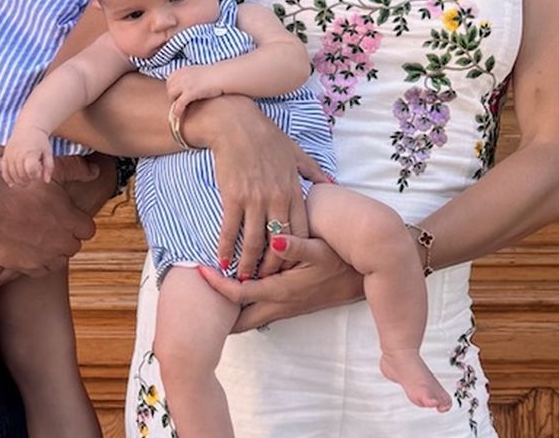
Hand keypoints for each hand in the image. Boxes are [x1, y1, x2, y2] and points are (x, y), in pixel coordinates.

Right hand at [0, 173, 95, 276]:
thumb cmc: (17, 186)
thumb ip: (76, 169)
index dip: (78, 222)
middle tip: (51, 224)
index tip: (67, 215)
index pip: (88, 229)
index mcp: (70, 220)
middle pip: (74, 245)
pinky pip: (42, 270)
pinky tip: (31, 249)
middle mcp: (61, 242)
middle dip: (66, 236)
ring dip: (54, 251)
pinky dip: (39, 262)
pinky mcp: (27, 267)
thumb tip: (95, 171)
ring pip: (59, 260)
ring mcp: (44, 257)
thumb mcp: (50, 171)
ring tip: (41, 237)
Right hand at [1, 127, 54, 185]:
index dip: (35, 175)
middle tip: (33, 176)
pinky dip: (7, 178)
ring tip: (26, 180)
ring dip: (19, 181)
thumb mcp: (48, 152)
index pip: (31, 170)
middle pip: (21, 174)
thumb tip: (46, 181)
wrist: (28, 127)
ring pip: (12, 175)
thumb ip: (48, 167)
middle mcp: (18, 154)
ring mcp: (10, 155)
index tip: (39, 171)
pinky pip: (4, 170)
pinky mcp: (5, 156)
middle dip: (29, 179)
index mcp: (31, 152)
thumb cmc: (40, 141)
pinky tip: (12, 184)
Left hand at [166, 65, 226, 122]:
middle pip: (169, 89)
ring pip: (171, 96)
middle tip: (180, 103)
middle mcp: (182, 75)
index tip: (177, 95)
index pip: (169, 81)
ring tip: (180, 109)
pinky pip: (179, 103)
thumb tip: (184, 86)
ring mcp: (185, 83)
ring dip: (174, 103)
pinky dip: (176, 111)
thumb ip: (188, 77)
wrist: (223, 76)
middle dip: (173, 97)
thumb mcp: (197, 73)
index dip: (172, 89)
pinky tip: (177, 116)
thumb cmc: (213, 76)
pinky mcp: (191, 92)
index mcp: (182, 70)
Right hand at [192, 97, 326, 279]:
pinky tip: (222, 263)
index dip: (297, 254)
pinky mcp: (233, 196)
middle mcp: (276, 199)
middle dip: (273, 266)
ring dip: (248, 264)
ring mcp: (254, 199)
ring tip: (243, 280)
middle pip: (278, 242)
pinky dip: (225, 248)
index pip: (301, 231)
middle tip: (266, 282)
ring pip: (254, 241)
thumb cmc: (266, 136)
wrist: (235, 124)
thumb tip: (330, 185)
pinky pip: (229, 229)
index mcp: (293, 191)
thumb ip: (313, 172)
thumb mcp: (296, 152)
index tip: (291, 268)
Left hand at [197, 234, 363, 330]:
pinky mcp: (290, 305)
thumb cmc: (341, 260)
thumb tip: (277, 240)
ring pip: (249, 317)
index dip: (216, 284)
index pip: (239, 293)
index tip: (199, 271)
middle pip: (239, 319)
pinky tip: (237, 289)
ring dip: (230, 309)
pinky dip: (244, 304)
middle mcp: (279, 304)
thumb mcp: (321, 249)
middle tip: (194, 302)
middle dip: (217, 314)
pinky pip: (260, 310)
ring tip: (209, 295)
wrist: (364, 278)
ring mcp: (285, 307)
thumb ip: (297, 246)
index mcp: (280, 290)